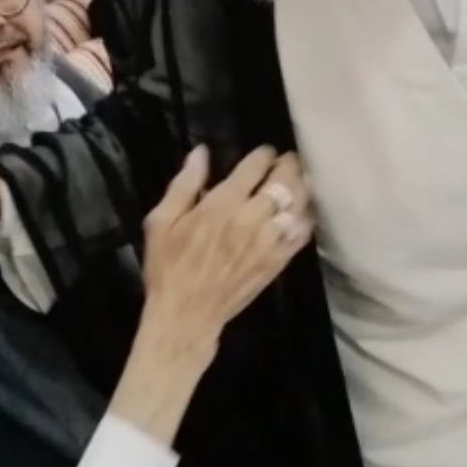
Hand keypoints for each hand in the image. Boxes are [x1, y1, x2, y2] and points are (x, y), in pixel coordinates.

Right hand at [108, 146, 310, 446]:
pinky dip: (305, 220)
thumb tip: (201, 153)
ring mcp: (268, 242)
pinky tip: (303, 213)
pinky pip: (301, 236)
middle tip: (287, 160)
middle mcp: (251, 219)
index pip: (253, 168)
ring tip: (300, 180)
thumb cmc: (168, 267)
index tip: (265, 151)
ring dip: (301, 189)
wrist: (186, 314)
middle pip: (283, 183)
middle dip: (288, 166)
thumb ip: (183, 185)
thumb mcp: (161, 222)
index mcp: (221, 205)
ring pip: (297, 207)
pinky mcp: (277, 263)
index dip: (263, 154)